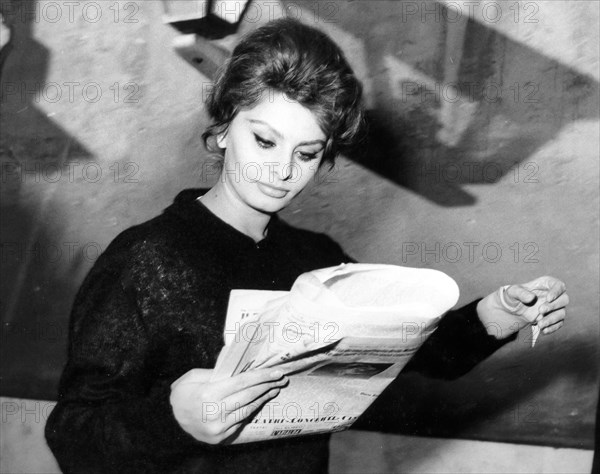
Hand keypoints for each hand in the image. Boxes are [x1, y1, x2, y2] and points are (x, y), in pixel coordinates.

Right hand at [170, 368, 287, 443]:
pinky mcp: (221, 436)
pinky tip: (260, 400)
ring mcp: (219, 427)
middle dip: (268, 385)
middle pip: (249, 395)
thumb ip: (217, 372)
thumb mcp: (195, 376)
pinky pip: (241, 420)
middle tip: (282, 378)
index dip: (262, 376)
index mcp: (209, 393)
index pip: (242, 382)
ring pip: (248, 409)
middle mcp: (215, 412)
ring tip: (274, 388)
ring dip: (264, 398)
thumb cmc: (184, 392)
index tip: (276, 371)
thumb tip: (242, 365)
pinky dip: (252, 409)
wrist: (170, 418)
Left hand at [477, 275, 568, 338]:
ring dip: (552, 319)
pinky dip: (553, 328)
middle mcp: (554, 295)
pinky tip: (544, 331)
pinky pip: (558, 324)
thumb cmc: (513, 295)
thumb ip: (521, 293)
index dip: (556, 292)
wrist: (512, 309)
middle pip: (564, 299)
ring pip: (561, 313)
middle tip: (540, 310)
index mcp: (546, 284)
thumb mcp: (512, 292)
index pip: (559, 285)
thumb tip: (532, 298)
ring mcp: (555, 307)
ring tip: (540, 324)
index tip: (548, 298)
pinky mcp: (553, 318)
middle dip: (553, 306)